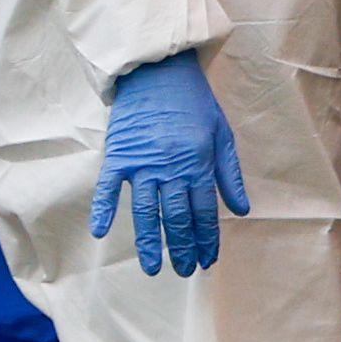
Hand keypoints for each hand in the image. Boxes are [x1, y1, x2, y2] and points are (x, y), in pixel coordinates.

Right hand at [89, 52, 247, 280]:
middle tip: (184, 270)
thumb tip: (240, 210)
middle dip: (182, 248)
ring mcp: (142, 163)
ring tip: (153, 268)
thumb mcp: (222, 134)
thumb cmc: (194, 101)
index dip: (207, 239)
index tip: (207, 259)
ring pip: (146, 211)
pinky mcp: (119, 155)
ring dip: (149, 242)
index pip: (204, 212)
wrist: (159, 70)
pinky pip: (107, 187)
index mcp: (198, 163)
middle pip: (177, 217)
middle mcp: (170, 167)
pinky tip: (100, 231)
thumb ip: (229, 174)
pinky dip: (102, 209)